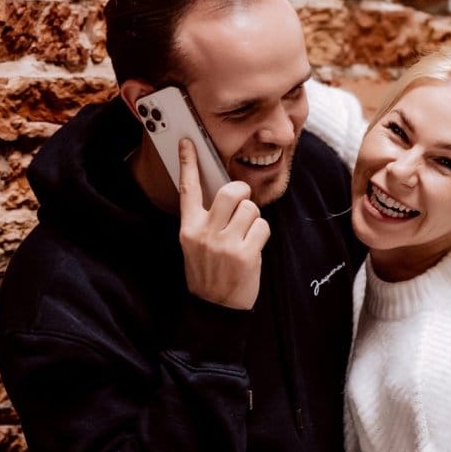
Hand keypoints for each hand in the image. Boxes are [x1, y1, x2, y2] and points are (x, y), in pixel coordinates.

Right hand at [178, 139, 268, 309]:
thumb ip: (205, 220)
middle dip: (242, 194)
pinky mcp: (244, 254)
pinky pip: (262, 227)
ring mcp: (224, 244)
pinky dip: (261, 236)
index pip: (188, 189)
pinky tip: (252, 250)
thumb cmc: (209, 273)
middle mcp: (204, 233)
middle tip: (242, 207)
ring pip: (251, 209)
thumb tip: (224, 193)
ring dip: (253, 220)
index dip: (188, 163)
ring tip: (244, 238)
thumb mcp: (195, 245)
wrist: (215, 309)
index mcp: (189, 228)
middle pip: (231, 191)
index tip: (188, 143)